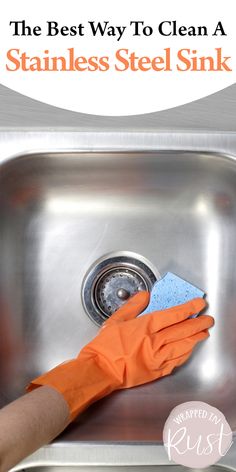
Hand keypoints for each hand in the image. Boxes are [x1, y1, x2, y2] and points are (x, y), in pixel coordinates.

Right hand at [27, 292, 213, 420]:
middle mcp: (155, 343)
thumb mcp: (116, 320)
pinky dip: (185, 353)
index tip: (199, 304)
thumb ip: (133, 306)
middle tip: (208, 319)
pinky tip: (189, 349)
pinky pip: (176, 361)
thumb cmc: (105, 347)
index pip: (174, 315)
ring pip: (183, 346)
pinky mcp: (156, 371)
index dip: (189, 309)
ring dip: (195, 338)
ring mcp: (157, 358)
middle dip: (198, 324)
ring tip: (203, 333)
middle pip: (183, 331)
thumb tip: (145, 295)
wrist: (100, 370)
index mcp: (146, 327)